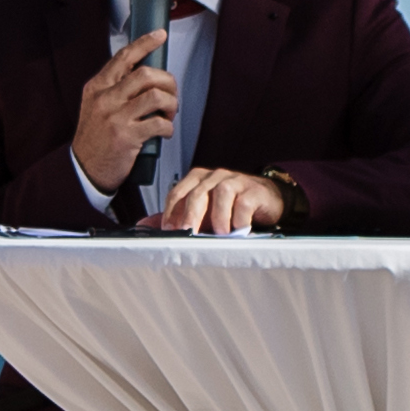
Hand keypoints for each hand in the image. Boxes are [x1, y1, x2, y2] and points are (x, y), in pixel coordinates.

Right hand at [72, 38, 179, 191]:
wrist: (84, 169)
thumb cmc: (94, 138)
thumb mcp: (95, 106)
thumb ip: (114, 89)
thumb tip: (145, 75)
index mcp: (97, 88)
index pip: (123, 58)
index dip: (145, 43)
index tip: (159, 36)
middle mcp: (105, 98)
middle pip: (145, 74)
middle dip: (167, 81)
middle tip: (171, 92)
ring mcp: (116, 117)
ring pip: (156, 96)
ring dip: (171, 104)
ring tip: (169, 113)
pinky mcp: (127, 136)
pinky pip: (158, 123)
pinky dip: (168, 127)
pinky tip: (164, 131)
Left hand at [149, 168, 284, 236]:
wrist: (266, 199)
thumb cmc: (229, 207)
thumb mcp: (202, 212)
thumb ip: (176, 217)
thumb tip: (143, 226)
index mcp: (197, 180)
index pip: (177, 192)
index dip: (170, 212)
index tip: (168, 231)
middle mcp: (214, 176)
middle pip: (197, 193)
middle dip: (190, 215)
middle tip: (188, 234)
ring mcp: (235, 181)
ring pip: (221, 193)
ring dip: (218, 216)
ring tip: (220, 234)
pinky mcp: (254, 190)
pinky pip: (243, 202)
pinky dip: (239, 218)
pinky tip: (239, 230)